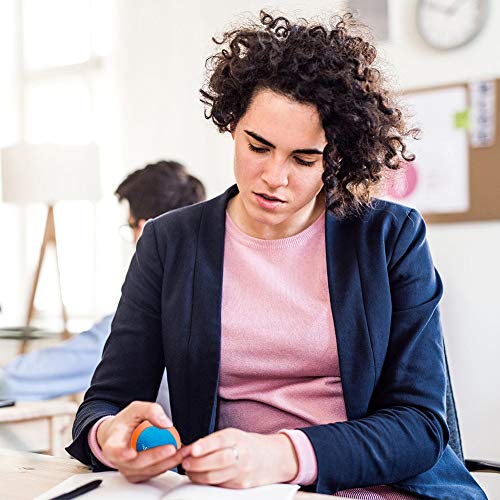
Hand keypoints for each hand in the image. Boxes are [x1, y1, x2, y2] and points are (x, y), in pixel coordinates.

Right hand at [96, 401, 183, 482]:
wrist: (117, 435)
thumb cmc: (125, 423)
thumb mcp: (135, 409)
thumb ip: (150, 410)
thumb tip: (166, 424)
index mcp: (113, 445)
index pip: (116, 452)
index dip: (123, 454)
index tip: (132, 453)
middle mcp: (119, 462)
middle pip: (138, 463)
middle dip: (157, 457)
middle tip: (172, 448)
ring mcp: (129, 471)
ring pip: (149, 471)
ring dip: (168, 462)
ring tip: (183, 452)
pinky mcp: (139, 475)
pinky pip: (154, 472)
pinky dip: (168, 464)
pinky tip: (179, 456)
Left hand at [179, 428, 298, 488]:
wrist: (272, 458)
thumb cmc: (248, 445)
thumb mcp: (233, 436)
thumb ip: (213, 442)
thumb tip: (188, 449)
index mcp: (238, 438)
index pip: (220, 440)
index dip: (205, 445)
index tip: (192, 449)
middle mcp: (241, 454)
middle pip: (216, 461)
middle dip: (196, 463)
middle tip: (185, 462)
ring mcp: (241, 472)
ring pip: (214, 476)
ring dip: (197, 474)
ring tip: (189, 469)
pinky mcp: (240, 486)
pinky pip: (218, 484)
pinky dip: (205, 481)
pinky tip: (200, 476)